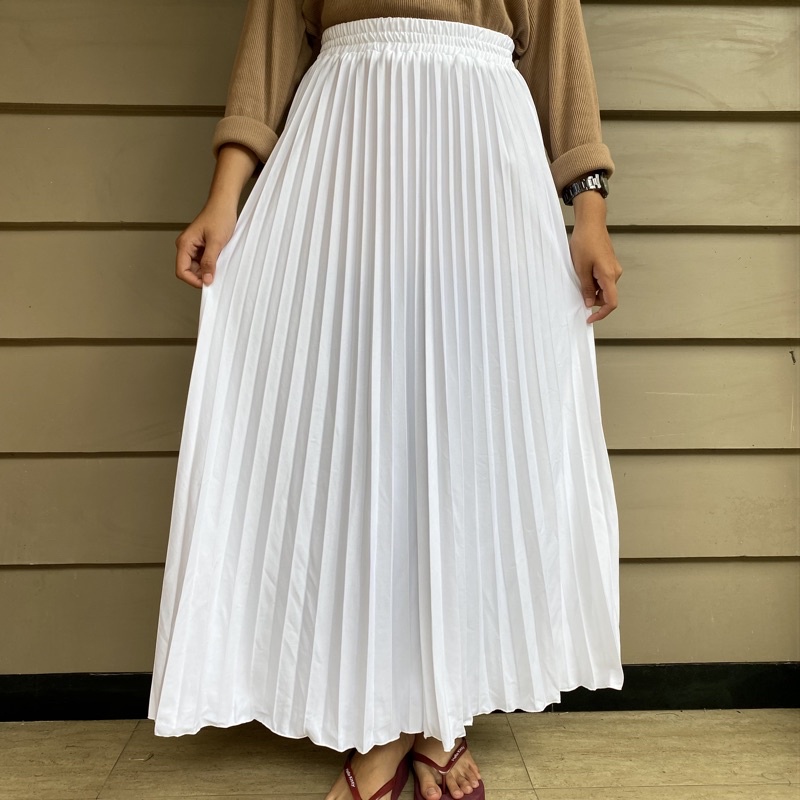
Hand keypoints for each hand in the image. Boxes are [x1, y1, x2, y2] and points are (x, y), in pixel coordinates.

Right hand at [175, 200, 237, 287]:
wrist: (225, 204)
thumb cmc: (219, 216)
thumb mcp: (216, 242)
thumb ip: (209, 262)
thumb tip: (206, 279)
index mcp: (184, 244)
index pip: (181, 270)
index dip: (193, 280)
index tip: (207, 284)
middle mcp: (186, 247)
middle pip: (188, 271)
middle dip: (201, 276)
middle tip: (216, 275)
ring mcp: (193, 248)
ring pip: (196, 268)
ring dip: (207, 270)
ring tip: (219, 264)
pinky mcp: (201, 247)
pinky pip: (203, 262)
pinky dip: (211, 265)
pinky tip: (219, 260)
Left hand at [567, 192, 621, 322]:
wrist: (591, 222)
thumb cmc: (585, 242)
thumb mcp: (580, 268)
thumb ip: (586, 288)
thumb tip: (590, 304)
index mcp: (609, 276)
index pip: (611, 303)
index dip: (601, 314)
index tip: (589, 318)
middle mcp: (615, 273)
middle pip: (606, 296)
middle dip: (593, 299)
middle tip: (577, 291)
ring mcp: (613, 268)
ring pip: (604, 288)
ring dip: (592, 289)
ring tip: (579, 277)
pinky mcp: (609, 264)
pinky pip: (603, 279)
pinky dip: (593, 282)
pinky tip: (583, 272)